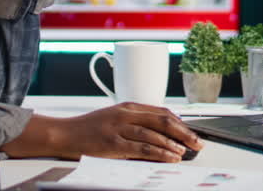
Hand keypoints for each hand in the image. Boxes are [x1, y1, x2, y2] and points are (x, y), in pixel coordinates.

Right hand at [2, 103, 202, 161]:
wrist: (65, 133)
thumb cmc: (90, 128)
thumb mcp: (115, 118)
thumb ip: (136, 122)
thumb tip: (161, 134)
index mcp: (129, 106)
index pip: (162, 112)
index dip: (181, 123)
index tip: (193, 132)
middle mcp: (126, 114)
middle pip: (163, 121)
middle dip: (184, 132)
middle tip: (197, 143)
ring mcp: (120, 128)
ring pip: (155, 135)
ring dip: (174, 144)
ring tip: (186, 151)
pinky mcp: (113, 143)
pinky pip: (143, 148)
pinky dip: (160, 152)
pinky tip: (170, 156)